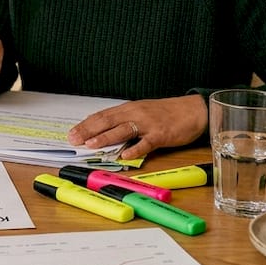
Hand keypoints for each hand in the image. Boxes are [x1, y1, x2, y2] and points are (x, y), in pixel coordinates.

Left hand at [66, 94, 206, 159]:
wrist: (193, 110)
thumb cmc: (166, 113)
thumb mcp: (142, 113)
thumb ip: (125, 122)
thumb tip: (104, 133)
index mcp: (129, 109)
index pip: (103, 115)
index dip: (86, 124)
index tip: (72, 132)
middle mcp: (136, 114)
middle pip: (108, 121)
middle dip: (89, 130)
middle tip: (74, 139)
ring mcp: (148, 124)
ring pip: (123, 130)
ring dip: (106, 137)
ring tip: (91, 144)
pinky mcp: (161, 134)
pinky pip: (146, 142)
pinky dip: (135, 149)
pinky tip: (125, 156)